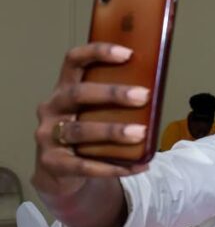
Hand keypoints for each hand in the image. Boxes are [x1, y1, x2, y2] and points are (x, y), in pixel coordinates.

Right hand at [32, 43, 151, 198]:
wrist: (59, 173)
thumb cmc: (85, 136)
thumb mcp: (94, 114)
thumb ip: (113, 104)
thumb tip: (155, 97)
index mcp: (64, 89)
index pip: (73, 61)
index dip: (97, 53)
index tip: (127, 54)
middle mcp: (52, 109)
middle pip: (77, 94)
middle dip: (112, 93)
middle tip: (143, 97)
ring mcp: (48, 136)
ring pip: (80, 130)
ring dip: (112, 131)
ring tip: (141, 133)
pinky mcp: (53, 163)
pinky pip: (85, 165)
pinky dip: (113, 166)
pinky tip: (138, 166)